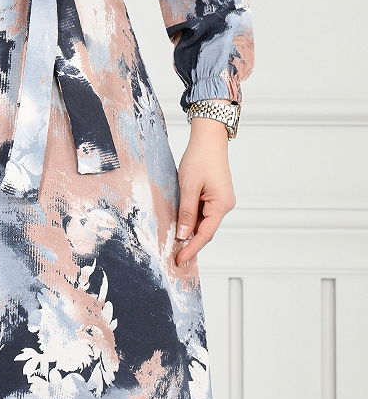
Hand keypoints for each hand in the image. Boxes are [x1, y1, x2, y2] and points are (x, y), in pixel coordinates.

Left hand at [174, 113, 235, 265]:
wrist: (208, 138)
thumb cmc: (200, 158)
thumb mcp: (188, 186)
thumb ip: (186, 212)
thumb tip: (183, 234)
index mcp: (221, 205)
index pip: (205, 235)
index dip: (191, 249)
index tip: (179, 260)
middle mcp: (224, 205)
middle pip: (206, 230)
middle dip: (190, 242)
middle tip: (174, 254)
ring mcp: (220, 200)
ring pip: (203, 222)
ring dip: (190, 230)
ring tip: (174, 240)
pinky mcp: (215, 195)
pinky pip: (203, 212)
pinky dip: (192, 219)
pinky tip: (180, 222)